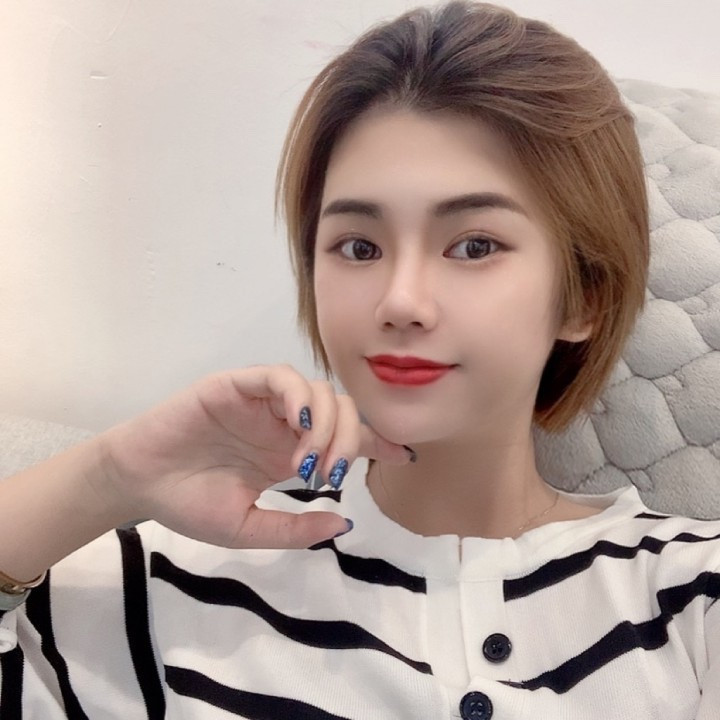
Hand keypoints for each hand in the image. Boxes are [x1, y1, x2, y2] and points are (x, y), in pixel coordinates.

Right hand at [98, 364, 411, 548]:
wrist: (138, 486)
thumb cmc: (189, 504)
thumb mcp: (248, 528)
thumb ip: (295, 528)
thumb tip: (346, 522)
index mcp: (290, 452)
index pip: (345, 437)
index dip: (376, 442)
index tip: (402, 455)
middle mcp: (283, 423)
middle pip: (341, 410)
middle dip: (349, 440)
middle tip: (330, 476)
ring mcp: (262, 402)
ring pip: (317, 390)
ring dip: (326, 424)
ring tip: (308, 462)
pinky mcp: (237, 385)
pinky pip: (279, 377)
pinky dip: (298, 395)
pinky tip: (298, 423)